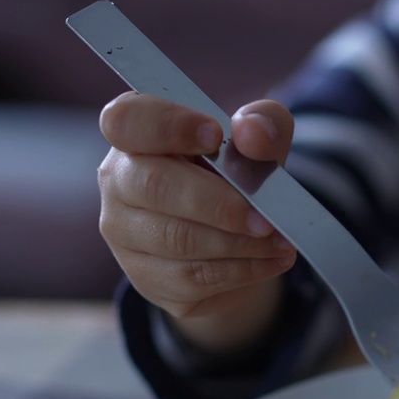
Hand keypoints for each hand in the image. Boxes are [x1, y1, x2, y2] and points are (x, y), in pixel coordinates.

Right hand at [97, 93, 297, 352]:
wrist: (234, 238)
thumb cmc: (237, 175)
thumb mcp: (258, 140)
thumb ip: (262, 123)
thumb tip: (251, 132)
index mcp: (135, 134)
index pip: (126, 121)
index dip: (168, 126)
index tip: (215, 135)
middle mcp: (118, 181)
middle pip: (153, 186)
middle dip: (219, 203)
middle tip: (265, 216)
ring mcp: (125, 234)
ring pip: (177, 239)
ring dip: (239, 242)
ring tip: (280, 239)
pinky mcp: (147, 278)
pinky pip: (193, 277)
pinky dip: (242, 269)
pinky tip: (272, 259)